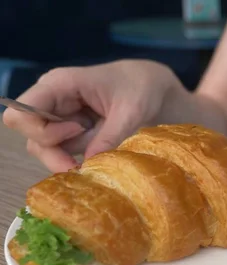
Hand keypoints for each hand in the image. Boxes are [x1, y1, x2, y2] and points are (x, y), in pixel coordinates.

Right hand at [2, 60, 184, 171]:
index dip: (42, 131)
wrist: (151, 87)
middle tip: (83, 163)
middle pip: (31, 136)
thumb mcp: (132, 111)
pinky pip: (62, 151)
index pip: (21, 112)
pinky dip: (77, 158)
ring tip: (101, 150)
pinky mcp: (68, 131)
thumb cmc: (140, 88)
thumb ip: (111, 135)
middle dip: (54, 153)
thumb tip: (90, 162)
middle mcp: (52, 101)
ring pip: (45, 148)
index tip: (76, 130)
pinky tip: (99, 154)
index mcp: (59, 84)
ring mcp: (58, 117)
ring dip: (69, 157)